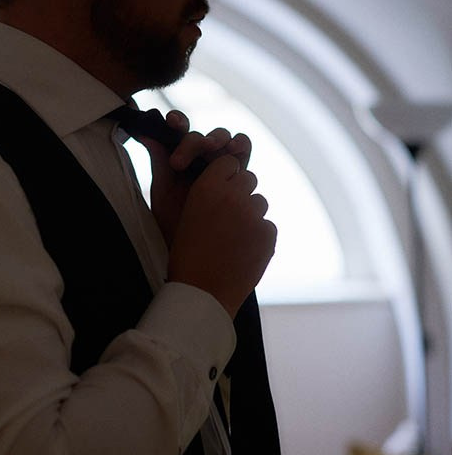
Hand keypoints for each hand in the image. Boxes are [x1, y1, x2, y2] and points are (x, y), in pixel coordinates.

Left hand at [138, 109, 251, 245]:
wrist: (194, 251)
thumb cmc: (174, 223)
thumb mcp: (162, 193)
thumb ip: (158, 163)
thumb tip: (145, 133)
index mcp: (182, 156)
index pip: (181, 130)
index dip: (178, 121)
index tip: (171, 123)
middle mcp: (203, 157)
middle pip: (205, 136)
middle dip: (197, 142)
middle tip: (186, 158)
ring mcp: (224, 165)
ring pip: (227, 140)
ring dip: (222, 139)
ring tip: (217, 149)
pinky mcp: (241, 175)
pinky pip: (244, 155)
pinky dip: (241, 148)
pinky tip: (235, 153)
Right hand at [167, 153, 276, 317]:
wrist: (202, 292)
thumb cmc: (187, 255)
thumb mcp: (186, 214)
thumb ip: (209, 193)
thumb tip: (229, 178)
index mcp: (207, 187)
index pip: (229, 162)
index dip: (226, 175)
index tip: (221, 189)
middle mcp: (232, 195)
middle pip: (249, 178)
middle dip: (241, 192)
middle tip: (228, 214)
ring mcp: (253, 215)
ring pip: (260, 201)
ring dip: (251, 214)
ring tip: (233, 237)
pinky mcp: (268, 234)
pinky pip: (267, 225)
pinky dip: (258, 236)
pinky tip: (242, 251)